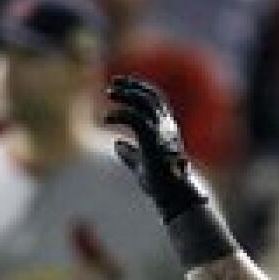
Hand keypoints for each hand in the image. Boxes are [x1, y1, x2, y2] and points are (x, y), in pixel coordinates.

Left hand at [104, 75, 206, 223]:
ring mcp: (161, 130)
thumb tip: (116, 144)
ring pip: (143, 102)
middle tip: (113, 84)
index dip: (139, 89)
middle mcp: (166, 125)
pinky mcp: (153, 138)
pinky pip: (134, 118)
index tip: (123, 85)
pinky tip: (106, 118)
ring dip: (125, 94)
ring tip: (109, 94)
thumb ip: (130, 153)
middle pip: (149, 96)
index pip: (155, 100)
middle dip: (131, 86)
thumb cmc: (160, 184)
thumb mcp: (141, 165)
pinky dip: (119, 114)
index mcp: (166, 129)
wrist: (172, 196)